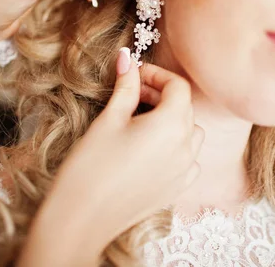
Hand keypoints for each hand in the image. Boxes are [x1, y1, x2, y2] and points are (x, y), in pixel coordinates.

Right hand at [50, 48, 203, 245]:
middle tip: (131, 94)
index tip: (134, 74)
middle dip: (160, 94)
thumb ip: (126, 86)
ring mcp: (185, 171)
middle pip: (184, 107)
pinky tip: (151, 149)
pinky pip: (189, 158)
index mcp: (171, 125)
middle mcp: (186, 147)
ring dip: (171, 119)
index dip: (156, 74)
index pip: (178, 86)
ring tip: (142, 121)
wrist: (83, 217)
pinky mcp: (177, 189)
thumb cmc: (91, 166)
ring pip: (191, 132)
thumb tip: (127, 58)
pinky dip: (177, 146)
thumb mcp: (109, 119)